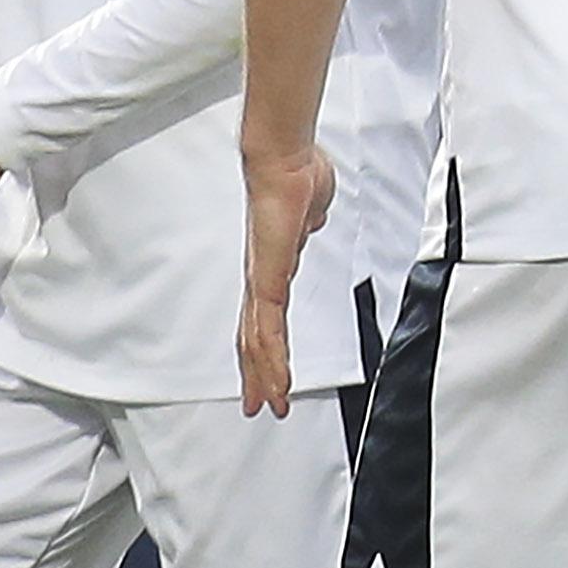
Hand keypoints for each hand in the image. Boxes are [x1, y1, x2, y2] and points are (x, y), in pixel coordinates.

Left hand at [239, 142, 334, 417]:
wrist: (284, 162)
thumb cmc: (298, 176)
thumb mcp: (312, 209)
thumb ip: (308, 224)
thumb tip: (310, 221)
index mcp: (270, 265)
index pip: (264, 317)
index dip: (264, 346)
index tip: (268, 369)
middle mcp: (260, 279)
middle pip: (254, 338)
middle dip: (258, 374)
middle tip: (260, 405)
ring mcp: (262, 281)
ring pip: (259, 342)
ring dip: (265, 376)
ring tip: (272, 404)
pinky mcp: (267, 279)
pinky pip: (269, 328)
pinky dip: (272, 358)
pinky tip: (276, 380)